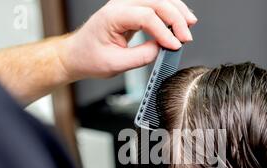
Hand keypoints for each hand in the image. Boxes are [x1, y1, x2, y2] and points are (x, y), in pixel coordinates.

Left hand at [57, 0, 196, 80]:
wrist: (77, 55)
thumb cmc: (89, 57)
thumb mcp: (116, 64)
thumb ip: (141, 57)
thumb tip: (161, 50)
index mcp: (113, 15)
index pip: (146, 16)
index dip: (164, 31)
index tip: (174, 46)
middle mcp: (120, 5)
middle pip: (156, 1)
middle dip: (176, 18)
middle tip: (186, 37)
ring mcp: (127, 6)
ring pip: (159, 0)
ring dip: (176, 12)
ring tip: (189, 26)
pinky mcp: (132, 12)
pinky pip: (155, 6)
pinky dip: (170, 13)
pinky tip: (179, 22)